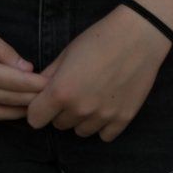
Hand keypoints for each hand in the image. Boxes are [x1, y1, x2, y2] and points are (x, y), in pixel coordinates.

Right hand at [0, 0, 47, 119]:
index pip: (15, 84)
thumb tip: (26, 68)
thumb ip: (1, 49)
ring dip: (15, 112)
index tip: (55, 84)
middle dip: (32, 101)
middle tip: (52, 98)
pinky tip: (2, 109)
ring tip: (33, 107)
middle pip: (7, 102)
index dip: (37, 85)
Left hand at [25, 4, 171, 140]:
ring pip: (81, 131)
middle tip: (73, 92)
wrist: (137, 37)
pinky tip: (106, 106)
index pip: (35, 119)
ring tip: (91, 97)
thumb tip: (36, 90)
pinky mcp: (123, 119)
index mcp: (61, 92)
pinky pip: (104, 136)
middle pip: (59, 124)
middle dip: (60, 111)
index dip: (38, 109)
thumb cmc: (98, 40)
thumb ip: (49, 76)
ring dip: (81, 119)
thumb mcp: (66, 53)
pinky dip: (103, 125)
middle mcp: (80, 109)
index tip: (45, 101)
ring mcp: (103, 116)